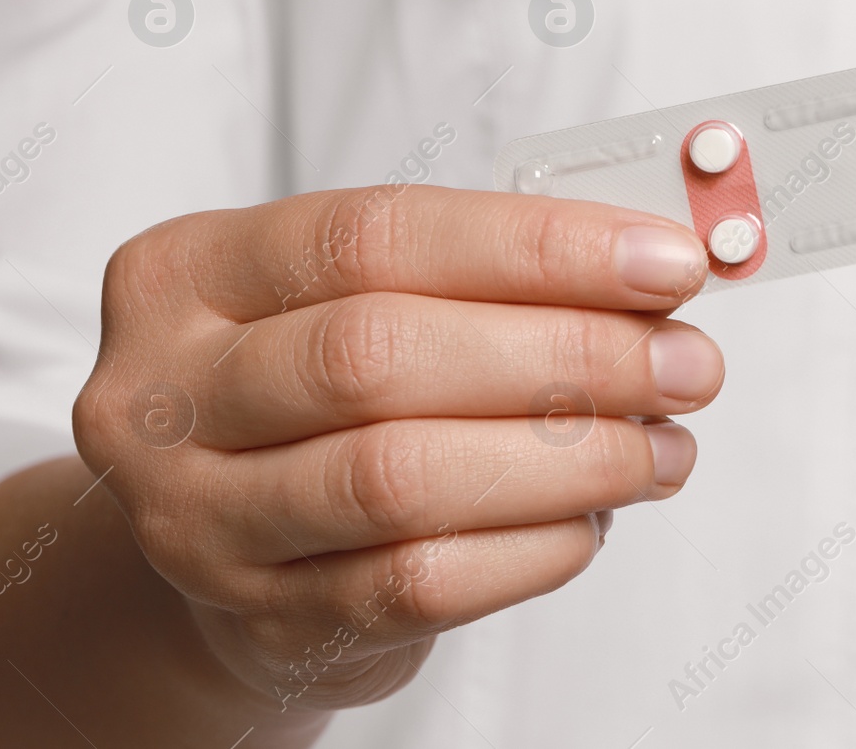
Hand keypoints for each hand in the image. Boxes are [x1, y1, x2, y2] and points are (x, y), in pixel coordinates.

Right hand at [72, 185, 720, 713]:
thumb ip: (483, 275)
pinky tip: (594, 518)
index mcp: (193, 272)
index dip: (540, 246)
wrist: (226, 536)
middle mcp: (168, 394)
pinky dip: (534, 546)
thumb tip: (653, 267)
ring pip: (403, 479)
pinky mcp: (266, 619)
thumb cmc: (317, 391)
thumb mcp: (363, 299)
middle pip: (384, 356)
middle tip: (687, 363)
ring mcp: (201, 518)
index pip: (379, 235)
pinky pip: (418, 583)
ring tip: (662, 448)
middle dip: (570, 354)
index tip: (666, 261)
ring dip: (569, 459)